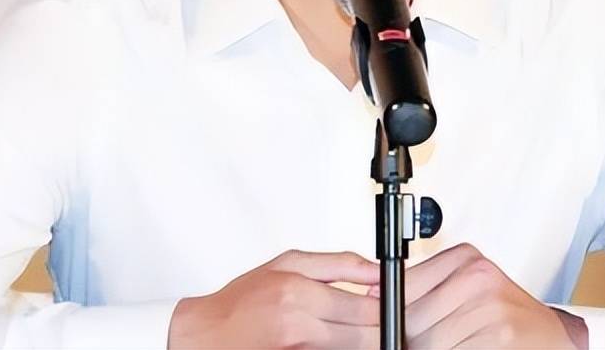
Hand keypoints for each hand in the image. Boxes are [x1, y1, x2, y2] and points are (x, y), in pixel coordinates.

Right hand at [168, 249, 381, 348]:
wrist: (204, 335)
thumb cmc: (241, 300)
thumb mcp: (287, 263)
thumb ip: (338, 264)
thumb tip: (377, 270)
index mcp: (299, 293)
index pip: (365, 306)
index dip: (391, 309)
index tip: (401, 304)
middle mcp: (299, 324)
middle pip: (366, 335)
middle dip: (386, 331)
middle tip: (394, 322)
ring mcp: (297, 349)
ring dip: (370, 342)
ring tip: (372, 331)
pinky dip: (347, 349)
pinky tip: (348, 340)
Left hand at [367, 243, 587, 348]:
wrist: (552, 339)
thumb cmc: (507, 318)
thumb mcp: (466, 290)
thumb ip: (423, 289)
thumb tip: (369, 295)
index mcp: (466, 260)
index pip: (403, 286)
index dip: (386, 314)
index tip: (377, 327)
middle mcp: (478, 279)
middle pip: (411, 320)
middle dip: (407, 339)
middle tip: (416, 340)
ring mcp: (489, 309)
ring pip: (428, 343)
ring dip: (427, 349)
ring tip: (449, 343)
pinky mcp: (498, 337)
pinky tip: (461, 347)